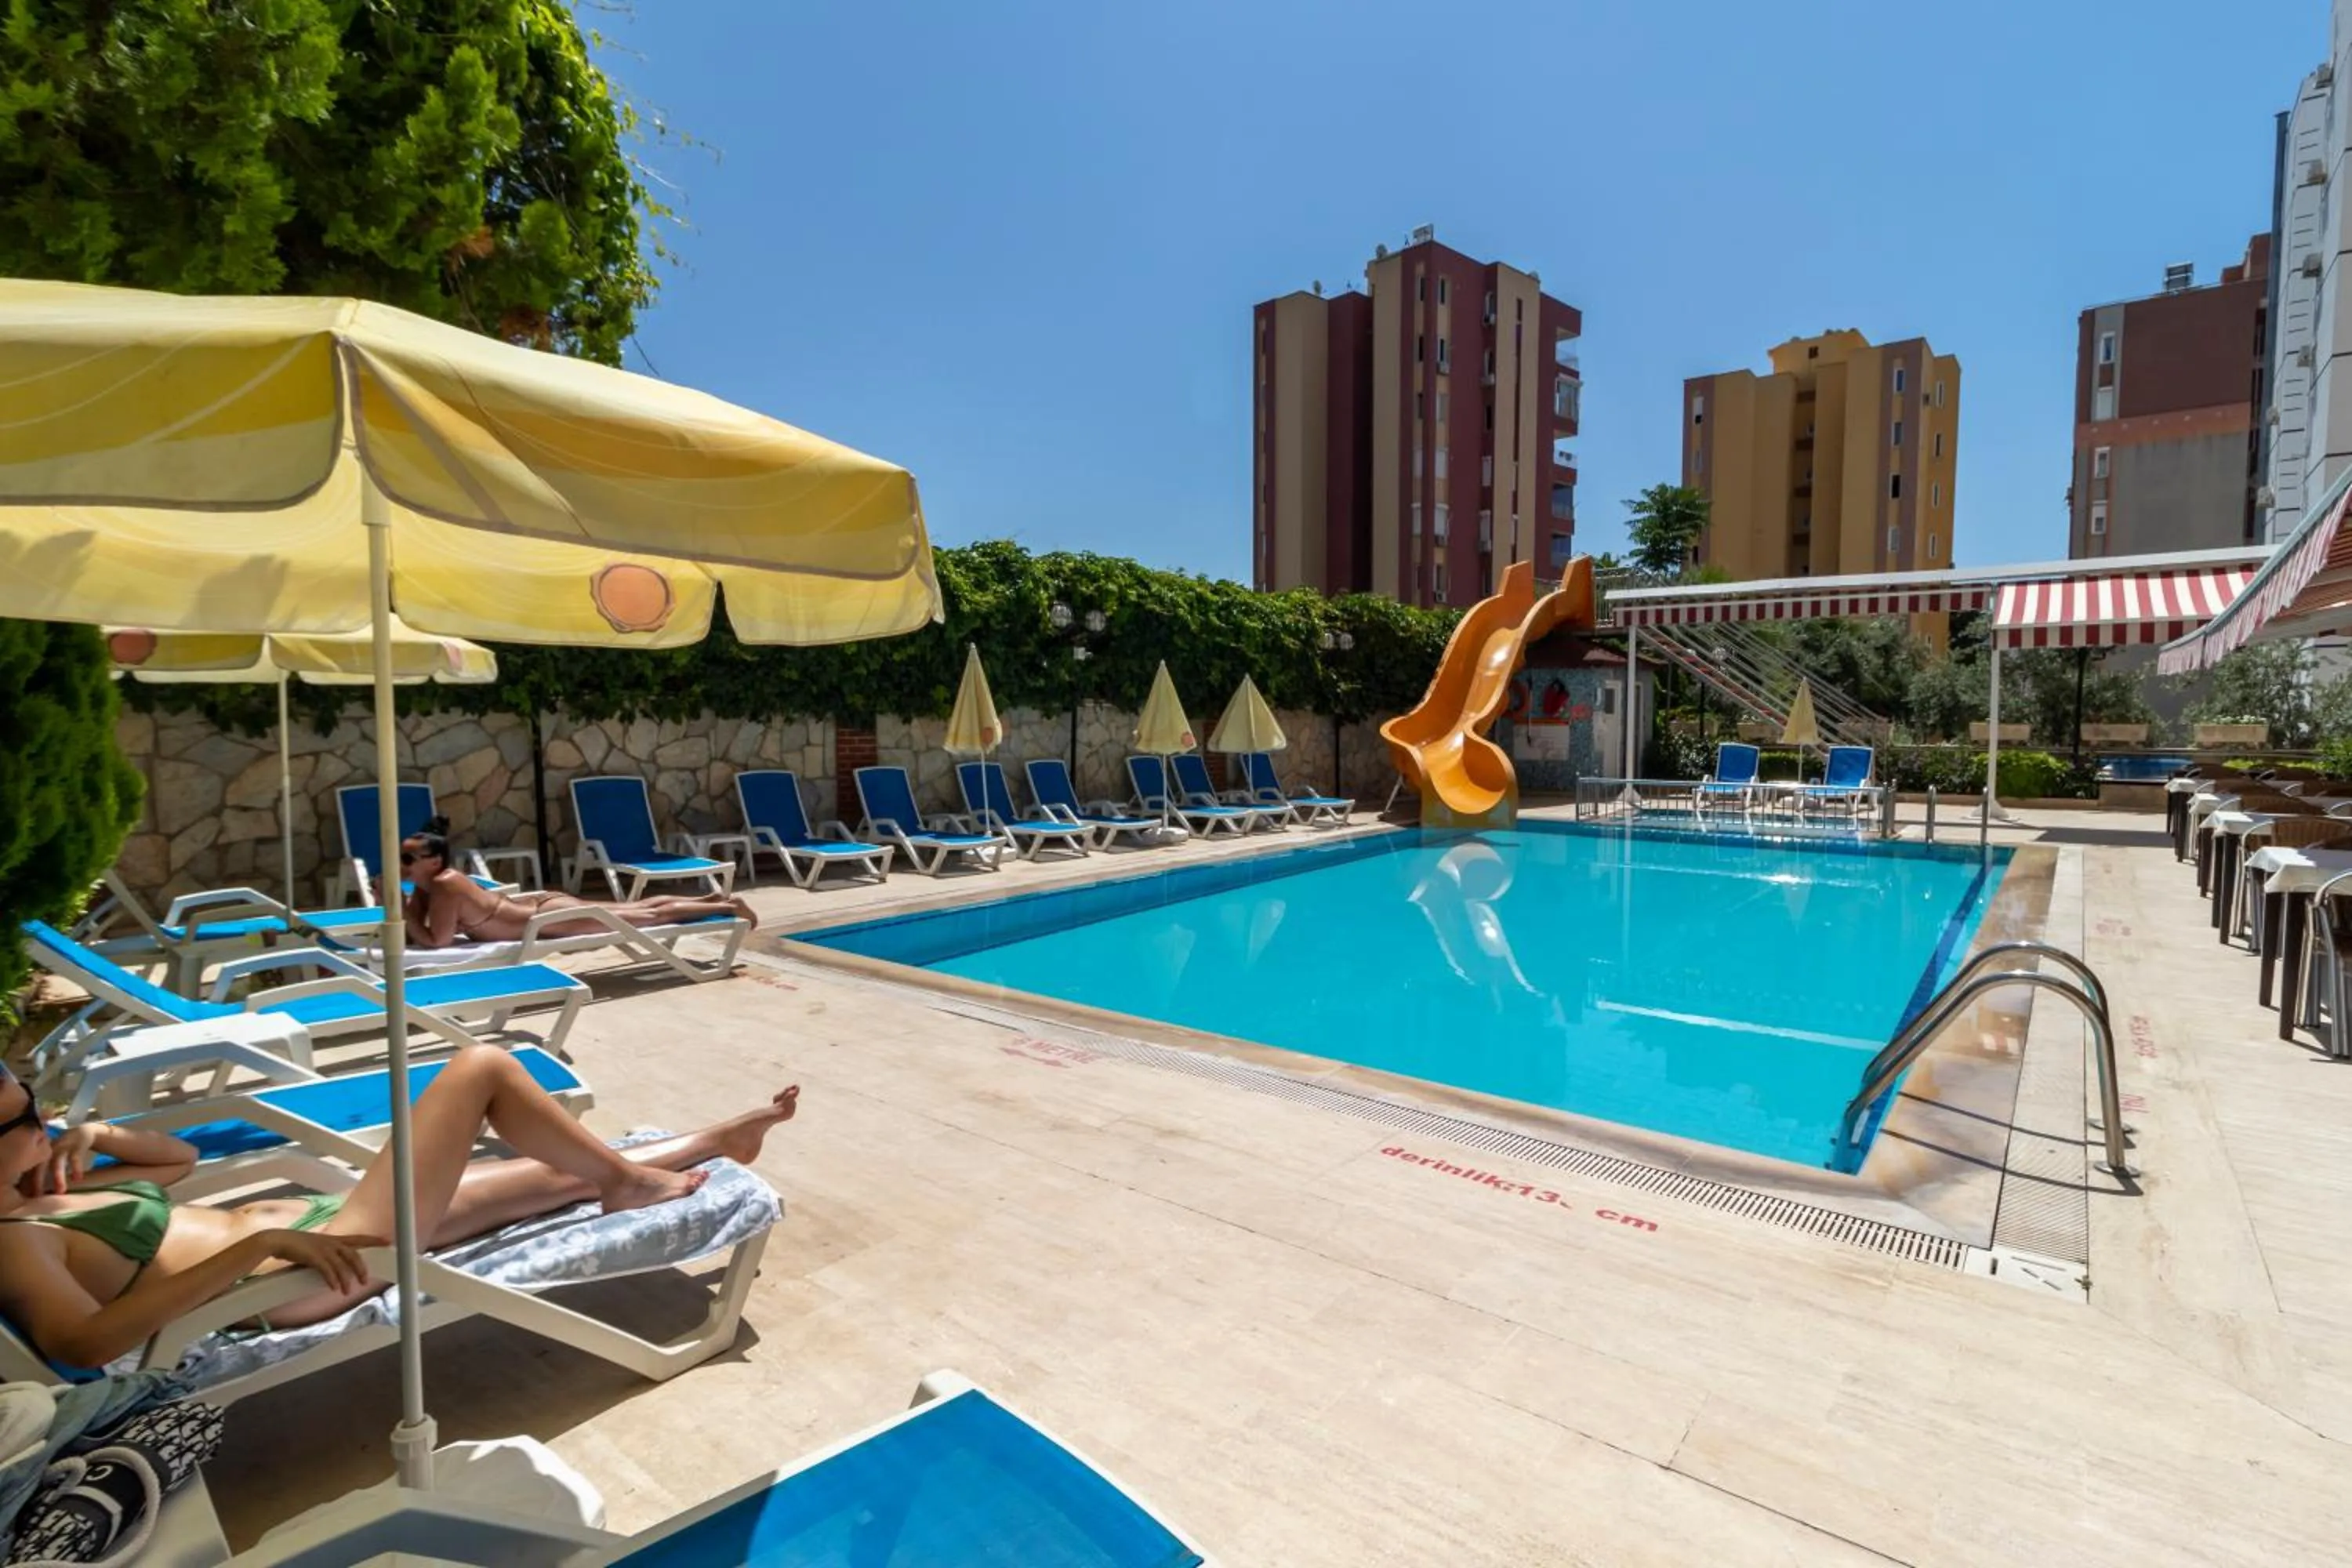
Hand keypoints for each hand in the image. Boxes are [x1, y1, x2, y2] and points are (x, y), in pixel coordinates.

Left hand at [32, 1126, 101, 1196]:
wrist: (81, 1134)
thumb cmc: (63, 1152)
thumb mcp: (51, 1159)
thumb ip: (42, 1171)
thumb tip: (31, 1192)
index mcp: (40, 1155)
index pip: (30, 1168)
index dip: (27, 1182)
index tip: (28, 1196)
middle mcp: (49, 1150)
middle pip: (40, 1166)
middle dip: (38, 1180)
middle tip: (38, 1195)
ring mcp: (63, 1147)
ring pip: (57, 1162)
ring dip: (58, 1176)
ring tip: (61, 1191)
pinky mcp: (76, 1146)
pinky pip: (75, 1158)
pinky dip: (76, 1168)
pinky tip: (77, 1179)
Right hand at [261, 1229, 382, 1294]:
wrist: (278, 1240)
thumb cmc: (296, 1245)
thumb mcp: (317, 1247)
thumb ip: (328, 1255)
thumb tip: (336, 1268)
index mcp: (334, 1239)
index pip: (359, 1238)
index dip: (374, 1240)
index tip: (388, 1241)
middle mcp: (331, 1242)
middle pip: (354, 1255)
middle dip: (361, 1269)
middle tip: (366, 1281)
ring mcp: (323, 1249)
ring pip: (342, 1265)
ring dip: (346, 1280)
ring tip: (348, 1292)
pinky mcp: (313, 1257)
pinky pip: (327, 1270)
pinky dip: (332, 1280)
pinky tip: (334, 1288)